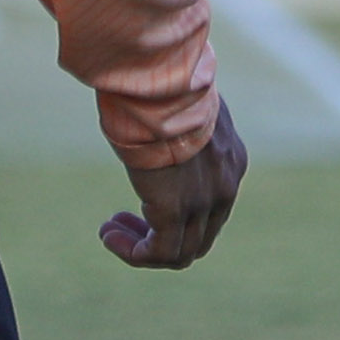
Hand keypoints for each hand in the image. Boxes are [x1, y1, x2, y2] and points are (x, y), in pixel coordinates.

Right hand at [102, 90, 248, 267]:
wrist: (160, 86)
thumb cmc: (163, 88)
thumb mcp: (181, 108)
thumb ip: (180, 125)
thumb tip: (159, 116)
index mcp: (231, 163)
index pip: (213, 211)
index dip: (178, 218)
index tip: (142, 205)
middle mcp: (224, 187)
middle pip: (199, 238)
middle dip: (159, 236)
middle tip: (122, 220)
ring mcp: (203, 202)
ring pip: (180, 253)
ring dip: (142, 249)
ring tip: (111, 230)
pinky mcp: (174, 210)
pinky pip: (159, 253)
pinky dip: (133, 253)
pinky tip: (108, 234)